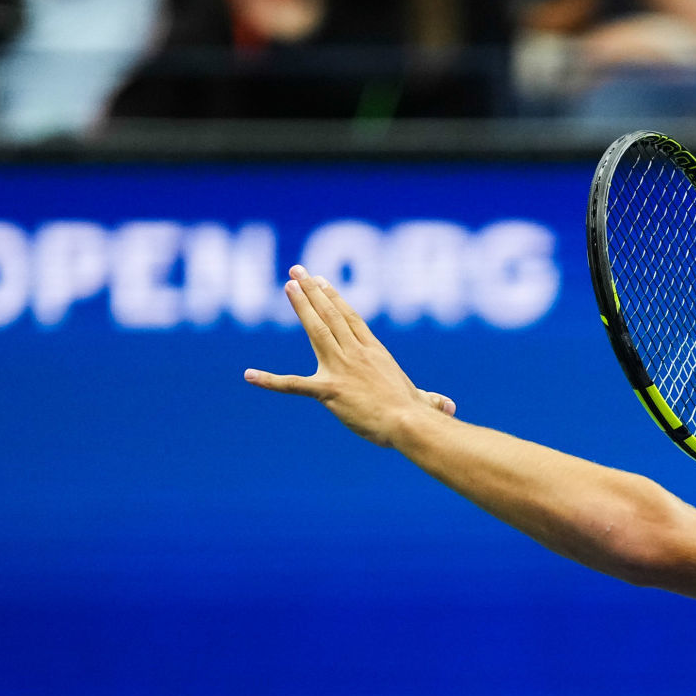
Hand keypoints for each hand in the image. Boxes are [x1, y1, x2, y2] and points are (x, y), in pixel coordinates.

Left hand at [244, 266, 455, 443]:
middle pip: (330, 315)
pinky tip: (249, 376)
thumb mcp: (425, 403)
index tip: (320, 281)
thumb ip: (432, 401)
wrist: (410, 423)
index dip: (333, 297)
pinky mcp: (329, 390)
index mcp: (375, 353)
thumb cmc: (419, 417)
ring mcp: (341, 368)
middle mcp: (356, 353)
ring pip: (317, 330)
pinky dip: (269, 381)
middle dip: (312, 291)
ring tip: (288, 286)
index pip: (350, 318)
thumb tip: (446, 407)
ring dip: (302, 306)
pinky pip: (293, 385)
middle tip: (296, 272)